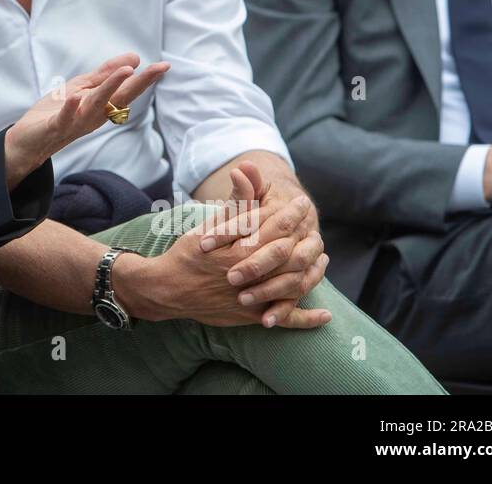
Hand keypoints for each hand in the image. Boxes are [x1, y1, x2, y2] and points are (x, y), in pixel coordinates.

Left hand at [3, 52, 168, 187]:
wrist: (29, 140)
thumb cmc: (58, 112)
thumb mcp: (82, 87)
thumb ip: (105, 74)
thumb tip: (135, 57)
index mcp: (102, 106)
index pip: (127, 90)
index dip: (146, 79)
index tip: (165, 65)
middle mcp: (94, 116)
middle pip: (120, 98)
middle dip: (139, 83)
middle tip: (158, 68)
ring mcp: (76, 122)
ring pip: (96, 105)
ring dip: (110, 88)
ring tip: (125, 72)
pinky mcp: (55, 127)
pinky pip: (65, 118)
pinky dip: (71, 108)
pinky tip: (76, 96)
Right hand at [118, 172, 329, 328]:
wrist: (167, 290)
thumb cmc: (187, 254)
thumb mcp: (208, 225)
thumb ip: (234, 203)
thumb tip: (244, 171)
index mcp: (239, 250)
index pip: (277, 227)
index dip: (293, 213)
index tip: (302, 201)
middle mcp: (250, 276)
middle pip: (292, 256)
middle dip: (308, 238)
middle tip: (314, 225)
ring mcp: (252, 298)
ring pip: (295, 285)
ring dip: (313, 271)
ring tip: (322, 256)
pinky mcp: (251, 316)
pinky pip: (285, 319)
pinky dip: (306, 319)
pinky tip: (324, 315)